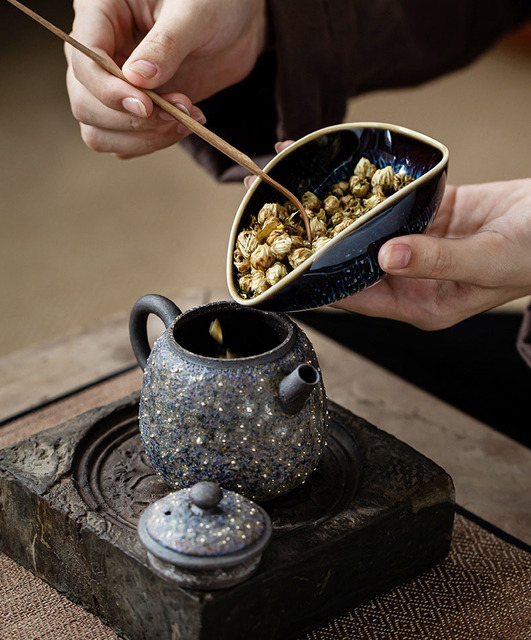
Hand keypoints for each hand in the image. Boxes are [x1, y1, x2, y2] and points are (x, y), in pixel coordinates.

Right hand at [66, 0, 266, 157]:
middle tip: (179, 110)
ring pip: (99, 131)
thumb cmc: (214, 2)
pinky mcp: (134, 109)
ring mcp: (114, 84)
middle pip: (85, 103)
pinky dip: (153, 143)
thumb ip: (166, 44)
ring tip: (186, 118)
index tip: (146, 107)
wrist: (236, 24)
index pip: (83, 61)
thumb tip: (136, 78)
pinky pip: (125, 142)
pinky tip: (184, 125)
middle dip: (131, 120)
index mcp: (102, 12)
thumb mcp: (194, 12)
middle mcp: (100, 52)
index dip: (108, 90)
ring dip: (143, 138)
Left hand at [245, 145, 530, 328]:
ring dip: (330, 207)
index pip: (354, 298)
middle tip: (272, 216)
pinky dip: (361, 183)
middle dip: (313, 240)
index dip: (316, 283)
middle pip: (350, 260)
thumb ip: (436, 260)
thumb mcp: (487, 261)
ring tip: (290, 184)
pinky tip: (335, 166)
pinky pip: (385, 198)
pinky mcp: (426, 212)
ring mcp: (414, 242)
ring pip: (363, 226)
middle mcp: (408, 276)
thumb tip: (386, 255)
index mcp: (417, 304)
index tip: (281, 266)